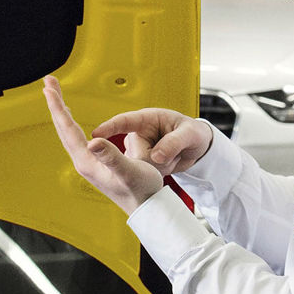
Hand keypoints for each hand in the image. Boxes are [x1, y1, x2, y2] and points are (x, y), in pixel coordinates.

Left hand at [43, 76, 168, 213]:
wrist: (146, 207)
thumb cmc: (141, 189)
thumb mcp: (129, 171)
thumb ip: (111, 156)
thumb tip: (92, 142)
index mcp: (88, 161)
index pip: (68, 128)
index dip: (58, 106)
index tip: (49, 88)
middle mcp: (83, 161)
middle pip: (63, 128)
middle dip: (56, 104)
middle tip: (49, 83)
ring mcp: (88, 162)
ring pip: (68, 133)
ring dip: (62, 113)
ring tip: (57, 96)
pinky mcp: (95, 163)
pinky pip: (76, 138)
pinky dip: (71, 124)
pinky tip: (72, 121)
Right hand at [91, 102, 213, 176]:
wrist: (197, 147)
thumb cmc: (193, 133)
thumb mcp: (189, 134)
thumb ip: (174, 143)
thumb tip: (156, 157)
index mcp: (147, 119)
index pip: (125, 121)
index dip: (110, 127)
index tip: (96, 135)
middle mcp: (139, 134)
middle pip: (136, 154)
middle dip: (156, 158)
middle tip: (173, 151)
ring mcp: (138, 150)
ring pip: (140, 167)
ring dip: (161, 165)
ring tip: (172, 154)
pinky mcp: (140, 163)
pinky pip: (146, 174)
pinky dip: (160, 171)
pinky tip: (168, 162)